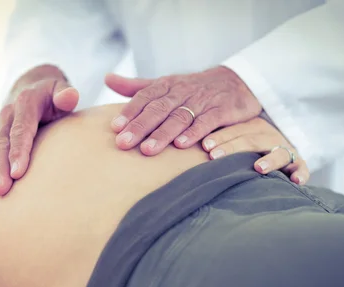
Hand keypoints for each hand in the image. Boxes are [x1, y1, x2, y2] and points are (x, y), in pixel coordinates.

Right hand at [0, 68, 78, 200]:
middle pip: (2, 144)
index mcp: (24, 104)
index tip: (17, 174)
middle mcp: (6, 115)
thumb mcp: (62, 89)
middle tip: (2, 190)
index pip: (21, 130)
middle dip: (0, 169)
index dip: (18, 152)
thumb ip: (66, 94)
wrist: (33, 88)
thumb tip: (69, 97)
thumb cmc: (54, 94)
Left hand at [105, 66, 261, 154]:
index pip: (145, 97)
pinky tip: (182, 145)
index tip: (115, 127)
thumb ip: (137, 86)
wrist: (236, 82)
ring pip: (180, 117)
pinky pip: (207, 122)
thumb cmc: (193, 89)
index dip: (130, 111)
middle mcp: (182, 92)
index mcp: (167, 86)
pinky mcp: (222, 110)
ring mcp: (203, 101)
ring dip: (163, 134)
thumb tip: (107, 78)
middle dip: (140, 126)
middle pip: (159, 109)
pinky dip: (195, 133)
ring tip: (148, 150)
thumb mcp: (165, 84)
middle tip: (124, 143)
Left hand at [203, 117, 309, 183]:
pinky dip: (301, 173)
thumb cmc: (245, 154)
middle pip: (253, 139)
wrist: (277, 158)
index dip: (221, 136)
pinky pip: (302, 168)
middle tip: (215, 156)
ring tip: (257, 168)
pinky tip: (296, 181)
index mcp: (253, 129)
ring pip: (280, 152)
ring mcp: (285, 150)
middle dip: (234, 147)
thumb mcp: (232, 146)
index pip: (236, 130)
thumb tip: (181, 145)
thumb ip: (215, 146)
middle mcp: (270, 137)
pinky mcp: (299, 165)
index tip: (205, 145)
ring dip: (270, 159)